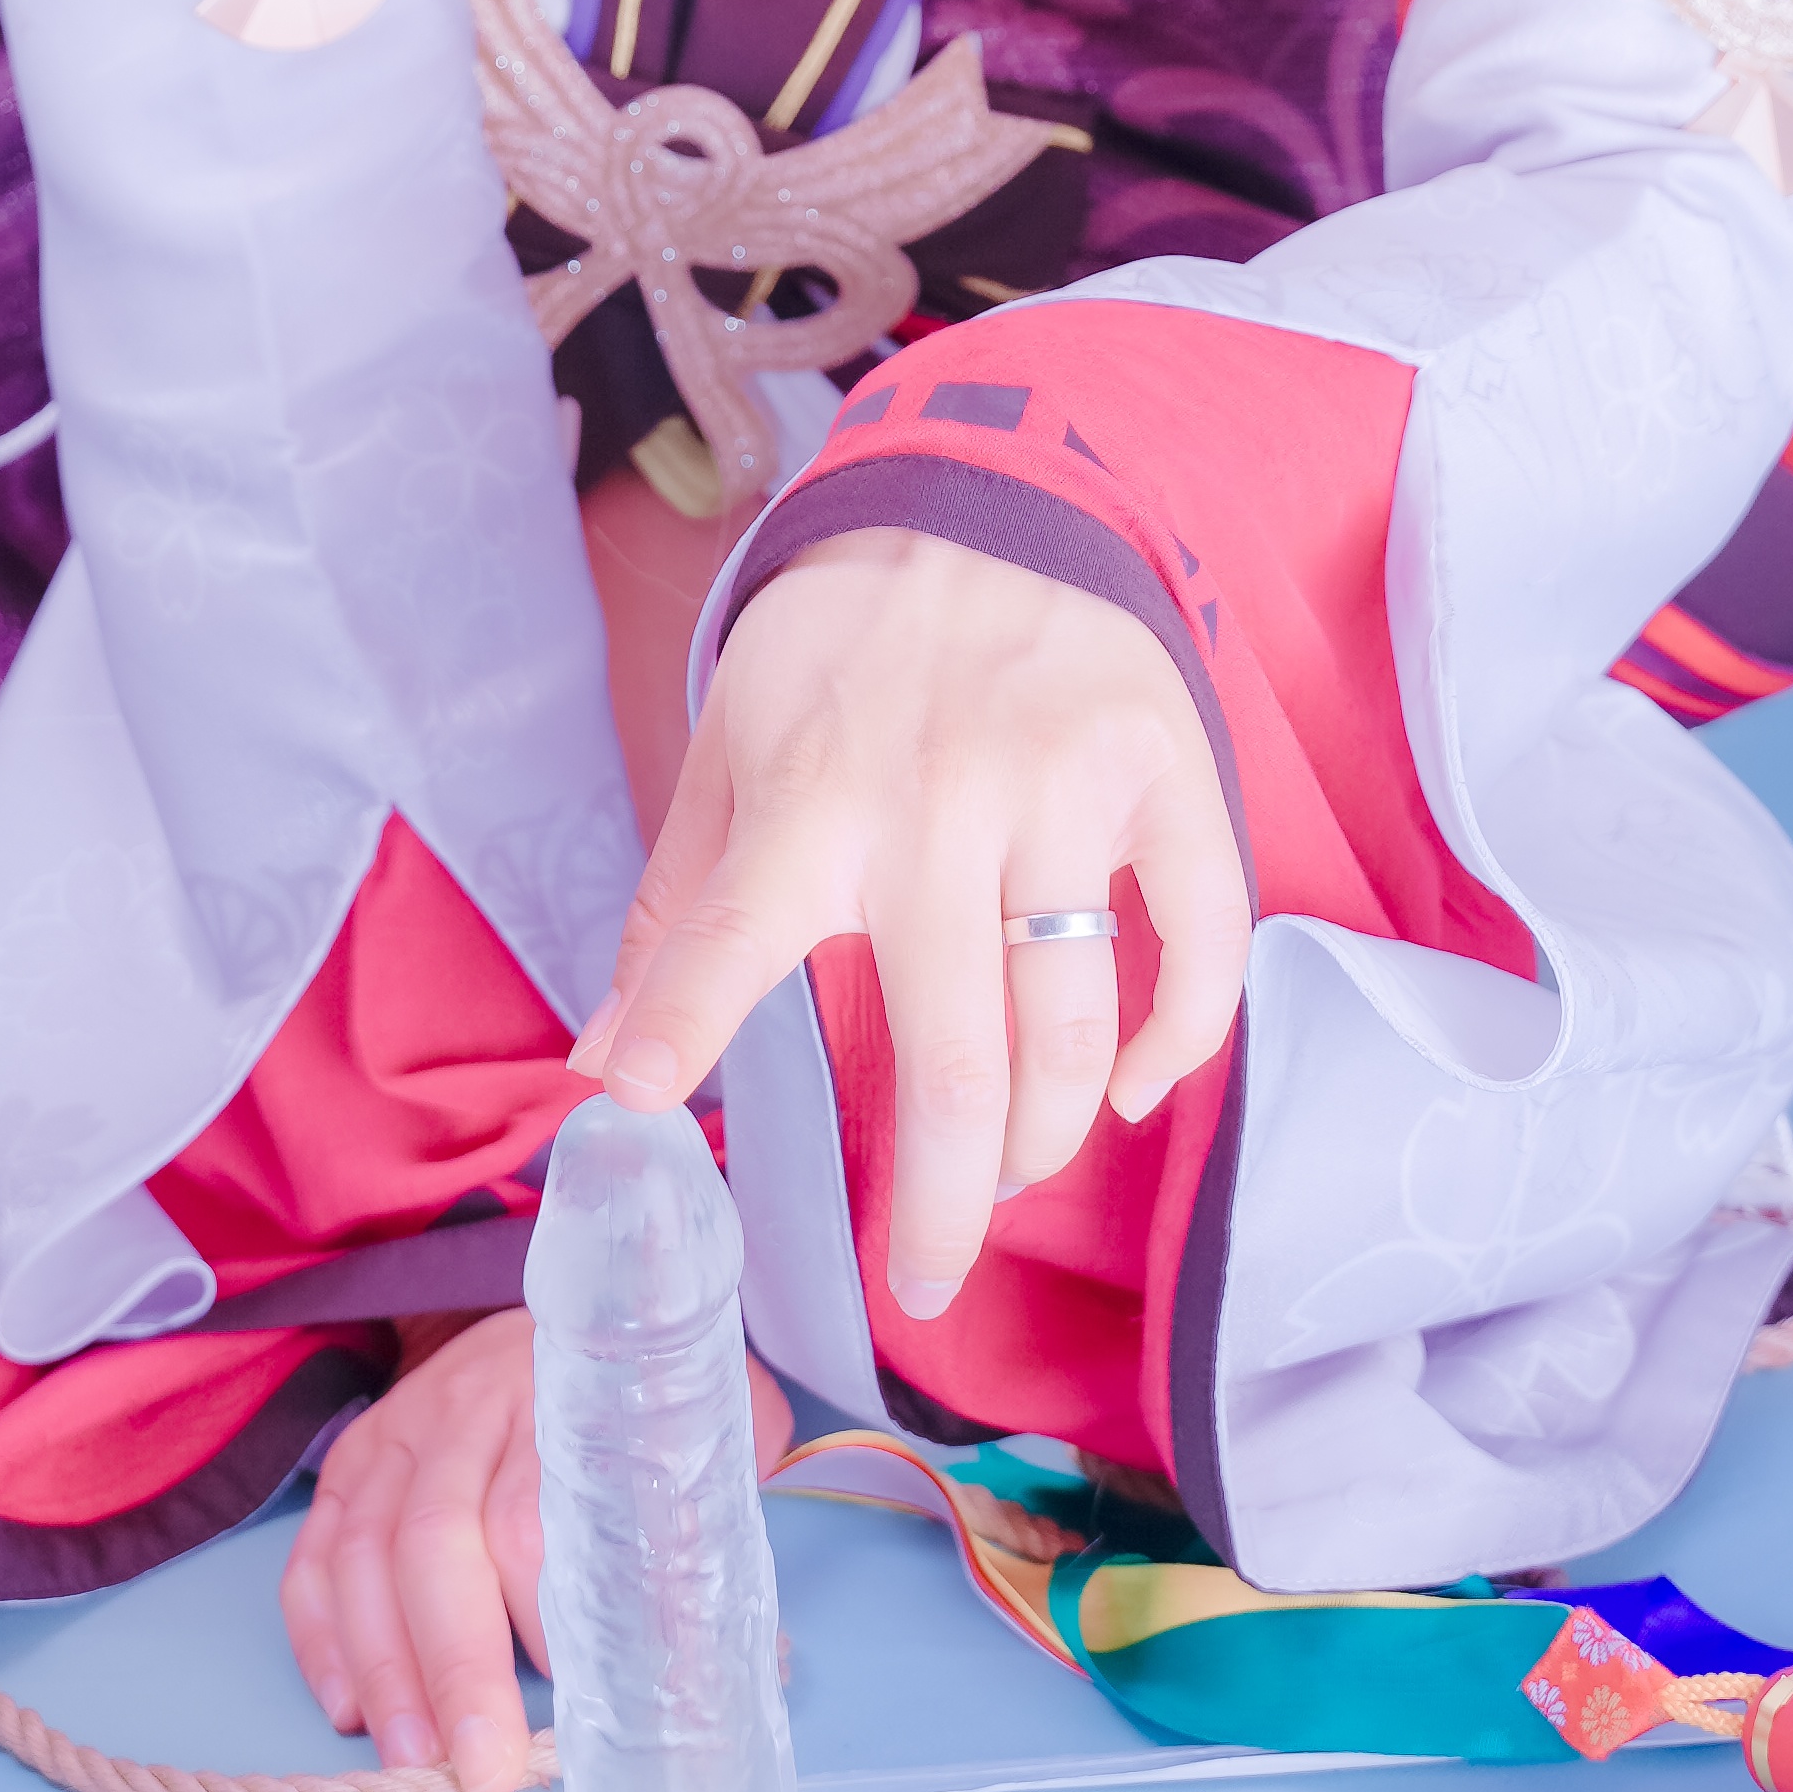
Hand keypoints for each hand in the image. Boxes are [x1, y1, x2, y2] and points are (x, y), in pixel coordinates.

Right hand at [275, 1310, 790, 1791]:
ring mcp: (403, 1428)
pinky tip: (351, 1705)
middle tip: (484, 1762)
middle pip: (438, 1538)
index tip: (577, 1698)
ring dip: (385, 1665)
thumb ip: (708, 1530)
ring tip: (415, 1755)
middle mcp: (468, 1404)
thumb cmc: (654, 1396)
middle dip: (456, 1663)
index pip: (534, 1514)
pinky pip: (316, 1552)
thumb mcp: (709, 1435)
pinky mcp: (356, 1457)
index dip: (545, 1616)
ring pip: (365, 1551)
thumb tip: (744, 1664)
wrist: (592, 1306)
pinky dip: (323, 1635)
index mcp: (563, 1394)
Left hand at [568, 526, 1247, 1321]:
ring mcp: (1062, 791)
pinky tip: (1127, 1089)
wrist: (982, 504)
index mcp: (810, 803)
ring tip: (1005, 1176)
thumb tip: (596, 1067)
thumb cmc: (838, 657)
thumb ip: (678, 917)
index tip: (632, 1121)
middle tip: (918, 1288)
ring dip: (1041, 1139)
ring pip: (1070, 1027)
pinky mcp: (1162, 773)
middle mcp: (935, 806)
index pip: (726, 943)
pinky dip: (1171, 1040)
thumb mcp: (730, 756)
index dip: (680, 1036)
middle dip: (935, 1208)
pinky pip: (1196, 939)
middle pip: (947, 1061)